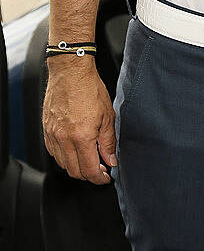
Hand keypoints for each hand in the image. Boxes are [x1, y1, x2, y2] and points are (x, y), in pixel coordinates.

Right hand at [43, 58, 115, 184]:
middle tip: (100, 169)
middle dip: (88, 175)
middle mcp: (64, 139)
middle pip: (74, 171)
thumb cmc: (89, 88)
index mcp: (81, 137)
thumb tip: (111, 160)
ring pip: (62, 163)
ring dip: (76, 166)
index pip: (88, 170)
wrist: (70, 72)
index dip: (99, 178)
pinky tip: (74, 149)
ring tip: (88, 158)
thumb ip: (108, 142)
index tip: (106, 177)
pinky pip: (53, 151)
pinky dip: (64, 156)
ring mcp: (53, 134)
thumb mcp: (108, 115)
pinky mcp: (46, 129)